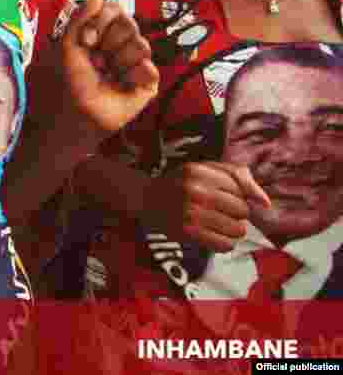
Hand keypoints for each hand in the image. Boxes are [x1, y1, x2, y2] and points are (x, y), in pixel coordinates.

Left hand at [56, 0, 158, 145]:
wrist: (72, 112)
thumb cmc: (66, 79)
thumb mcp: (68, 44)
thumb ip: (82, 16)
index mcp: (103, 34)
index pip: (116, 11)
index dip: (101, 23)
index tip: (86, 40)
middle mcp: (121, 46)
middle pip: (130, 25)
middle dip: (109, 41)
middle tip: (96, 59)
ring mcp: (135, 65)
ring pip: (142, 45)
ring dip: (118, 60)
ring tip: (107, 74)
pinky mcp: (146, 86)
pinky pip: (150, 70)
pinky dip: (134, 75)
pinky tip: (121, 83)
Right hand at [143, 162, 270, 251]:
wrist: (147, 198)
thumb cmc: (183, 183)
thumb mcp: (206, 168)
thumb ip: (238, 176)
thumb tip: (265, 202)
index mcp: (199, 171)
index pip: (241, 189)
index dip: (236, 194)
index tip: (223, 195)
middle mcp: (195, 191)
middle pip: (242, 210)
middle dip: (236, 212)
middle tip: (219, 210)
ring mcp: (190, 213)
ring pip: (238, 229)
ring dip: (232, 229)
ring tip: (217, 223)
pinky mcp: (188, 233)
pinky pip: (225, 244)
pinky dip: (224, 242)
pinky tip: (213, 234)